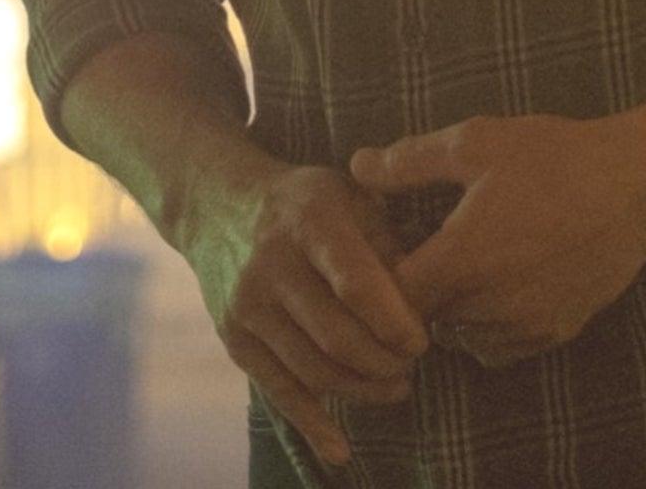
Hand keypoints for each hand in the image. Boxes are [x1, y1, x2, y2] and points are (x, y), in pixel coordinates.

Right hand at [177, 157, 428, 468]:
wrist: (219, 207)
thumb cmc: (305, 203)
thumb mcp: (348, 196)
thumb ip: (386, 242)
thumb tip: (426, 298)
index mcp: (310, 219)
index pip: (357, 283)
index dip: (395, 322)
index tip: (421, 340)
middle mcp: (273, 263)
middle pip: (337, 337)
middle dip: (384, 363)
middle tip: (410, 366)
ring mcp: (248, 305)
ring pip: (314, 370)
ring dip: (362, 390)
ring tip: (395, 386)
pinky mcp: (234, 339)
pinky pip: (279, 391)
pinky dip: (312, 425)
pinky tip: (341, 449)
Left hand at [349, 113, 645, 366]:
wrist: (639, 185)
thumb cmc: (555, 157)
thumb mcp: (477, 143)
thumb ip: (410, 161)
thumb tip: (356, 166)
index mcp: (461, 262)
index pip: (388, 298)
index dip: (377, 275)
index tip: (387, 245)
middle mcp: (487, 309)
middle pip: (422, 319)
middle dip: (414, 289)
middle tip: (423, 244)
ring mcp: (523, 329)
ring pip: (459, 335)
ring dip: (451, 307)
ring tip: (464, 258)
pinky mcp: (553, 336)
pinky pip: (498, 345)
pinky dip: (486, 322)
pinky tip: (500, 276)